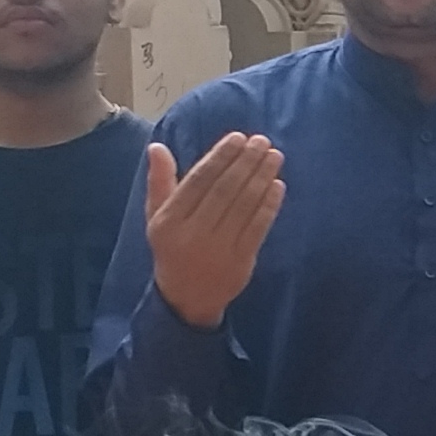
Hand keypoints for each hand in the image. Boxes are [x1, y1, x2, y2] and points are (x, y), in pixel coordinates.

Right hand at [146, 135, 284, 329]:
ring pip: (243, 207)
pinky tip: (278, 185)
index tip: (238, 137)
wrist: (185, 298)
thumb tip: (158, 147)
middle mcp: (192, 234)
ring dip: (261, 178)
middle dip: (245, 162)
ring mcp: (217, 249)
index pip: (198, 181)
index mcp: (169, 220)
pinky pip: (257, 228)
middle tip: (262, 141)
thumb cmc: (172, 247)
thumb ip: (160, 181)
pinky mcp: (240, 262)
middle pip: (224, 191)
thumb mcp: (157, 217)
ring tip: (274, 156)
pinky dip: (269, 205)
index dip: (220, 157)